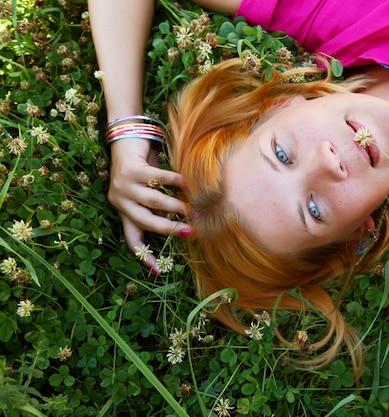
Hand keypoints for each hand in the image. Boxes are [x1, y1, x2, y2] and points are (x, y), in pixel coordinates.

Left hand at [108, 138, 189, 270]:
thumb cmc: (140, 166)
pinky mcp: (130, 169)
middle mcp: (119, 200)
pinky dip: (176, 182)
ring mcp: (123, 185)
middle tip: (191, 231)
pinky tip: (188, 184)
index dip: (144, 256)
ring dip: (176, 207)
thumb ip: (156, 206)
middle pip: (146, 222)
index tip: (157, 271)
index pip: (132, 239)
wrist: (124, 136)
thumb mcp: (146, 190)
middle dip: (169, 229)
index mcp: (122, 210)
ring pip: (154, 201)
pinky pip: (159, 179)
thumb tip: (179, 223)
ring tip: (194, 209)